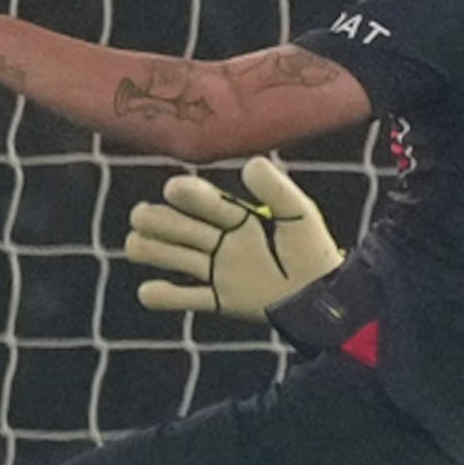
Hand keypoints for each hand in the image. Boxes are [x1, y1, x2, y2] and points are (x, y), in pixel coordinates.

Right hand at [125, 155, 344, 322]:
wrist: (325, 297)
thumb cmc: (314, 252)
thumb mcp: (299, 215)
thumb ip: (277, 190)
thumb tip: (250, 164)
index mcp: (238, 216)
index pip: (204, 201)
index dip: (188, 195)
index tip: (175, 188)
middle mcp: (221, 241)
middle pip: (176, 226)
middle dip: (159, 220)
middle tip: (145, 217)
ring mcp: (217, 270)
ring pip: (169, 256)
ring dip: (149, 249)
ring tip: (138, 246)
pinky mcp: (220, 300)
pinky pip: (184, 299)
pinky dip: (161, 296)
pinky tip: (150, 291)